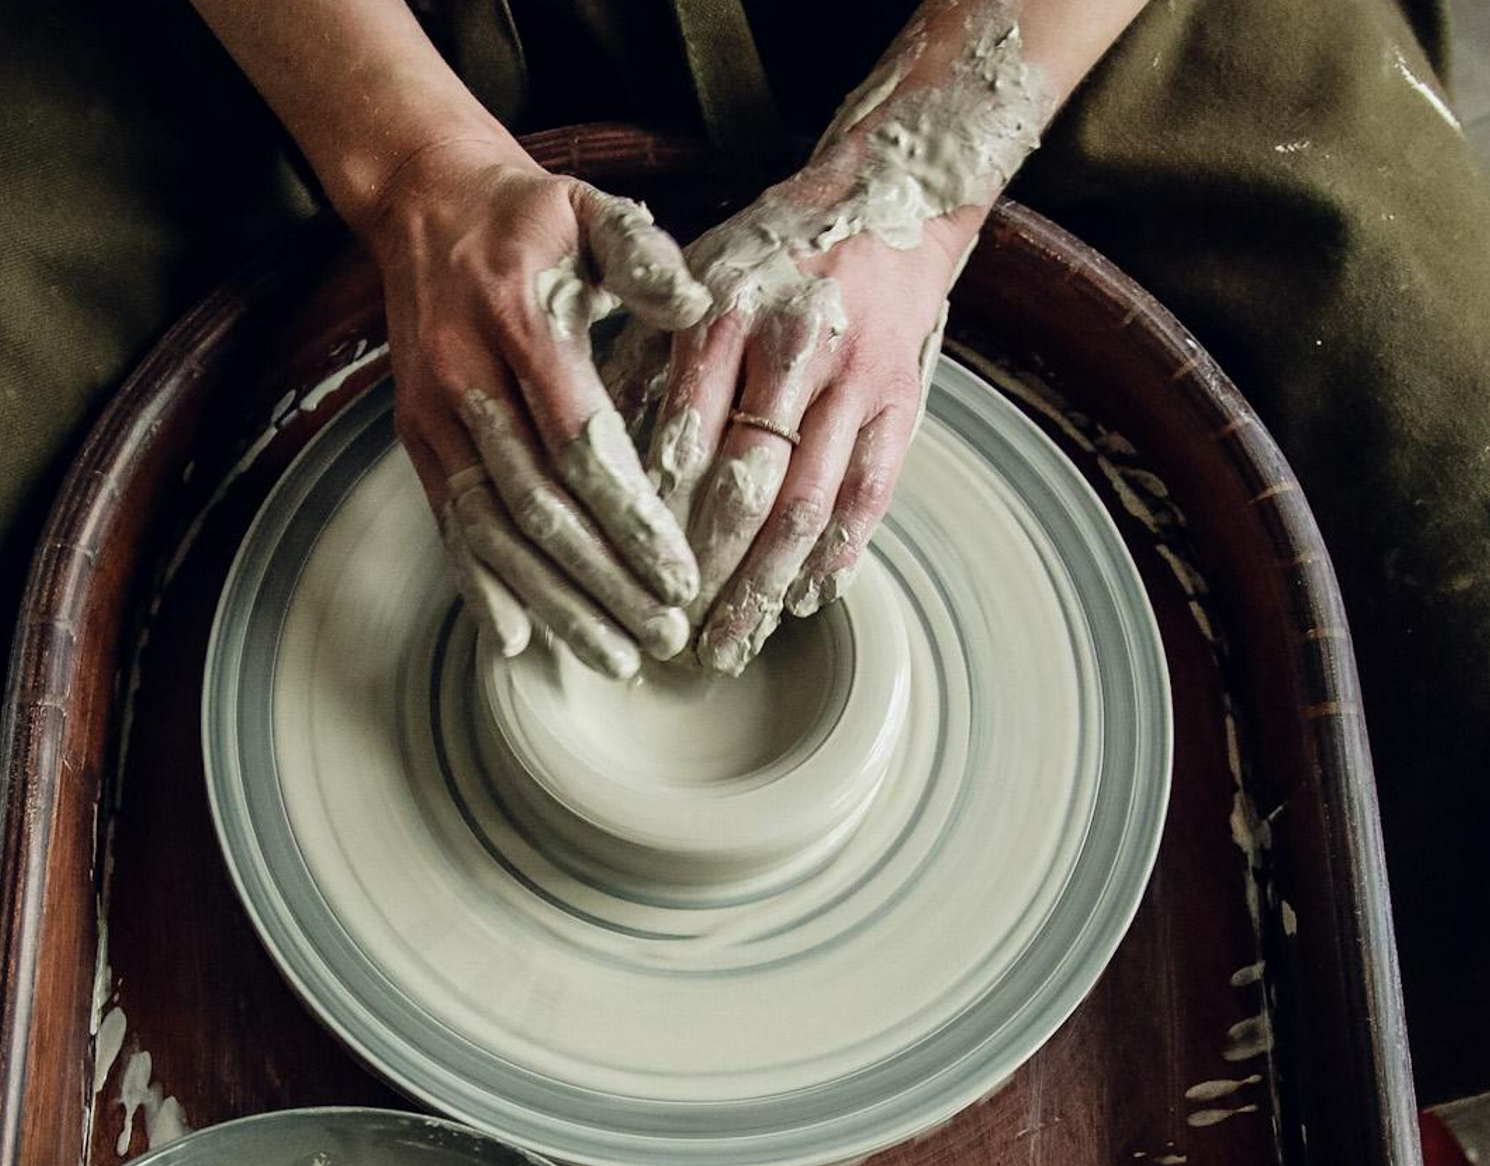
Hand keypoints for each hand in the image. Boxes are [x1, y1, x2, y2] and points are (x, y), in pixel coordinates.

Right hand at [364, 139, 712, 678]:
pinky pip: (451, 527)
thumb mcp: (591, 213)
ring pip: (495, 533)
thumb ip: (645, 259)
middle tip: (664, 636)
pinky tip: (518, 641)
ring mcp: (434, 419)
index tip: (681, 575)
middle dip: (606, 584)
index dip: (631, 520)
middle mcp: (467, 380)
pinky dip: (481, 588)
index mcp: (520, 323)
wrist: (424, 204)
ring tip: (614, 657)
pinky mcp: (419, 443)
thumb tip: (698, 306)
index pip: (580, 445)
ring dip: (555, 604)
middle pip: (541, 508)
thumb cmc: (529, 220)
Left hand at [611, 181, 979, 674]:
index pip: (682, 438)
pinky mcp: (900, 404)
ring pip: (807, 505)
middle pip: (746, 485)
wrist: (893, 196)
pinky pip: (869, 496)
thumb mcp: (690, 281)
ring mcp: (855, 379)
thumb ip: (639, 359)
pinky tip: (805, 602)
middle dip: (708, 575)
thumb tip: (588, 456)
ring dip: (767, 588)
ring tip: (733, 645)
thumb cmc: (769, 252)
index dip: (654, 520)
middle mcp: (794, 346)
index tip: (624, 581)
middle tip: (674, 641)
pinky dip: (837, 557)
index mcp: (725, 313)